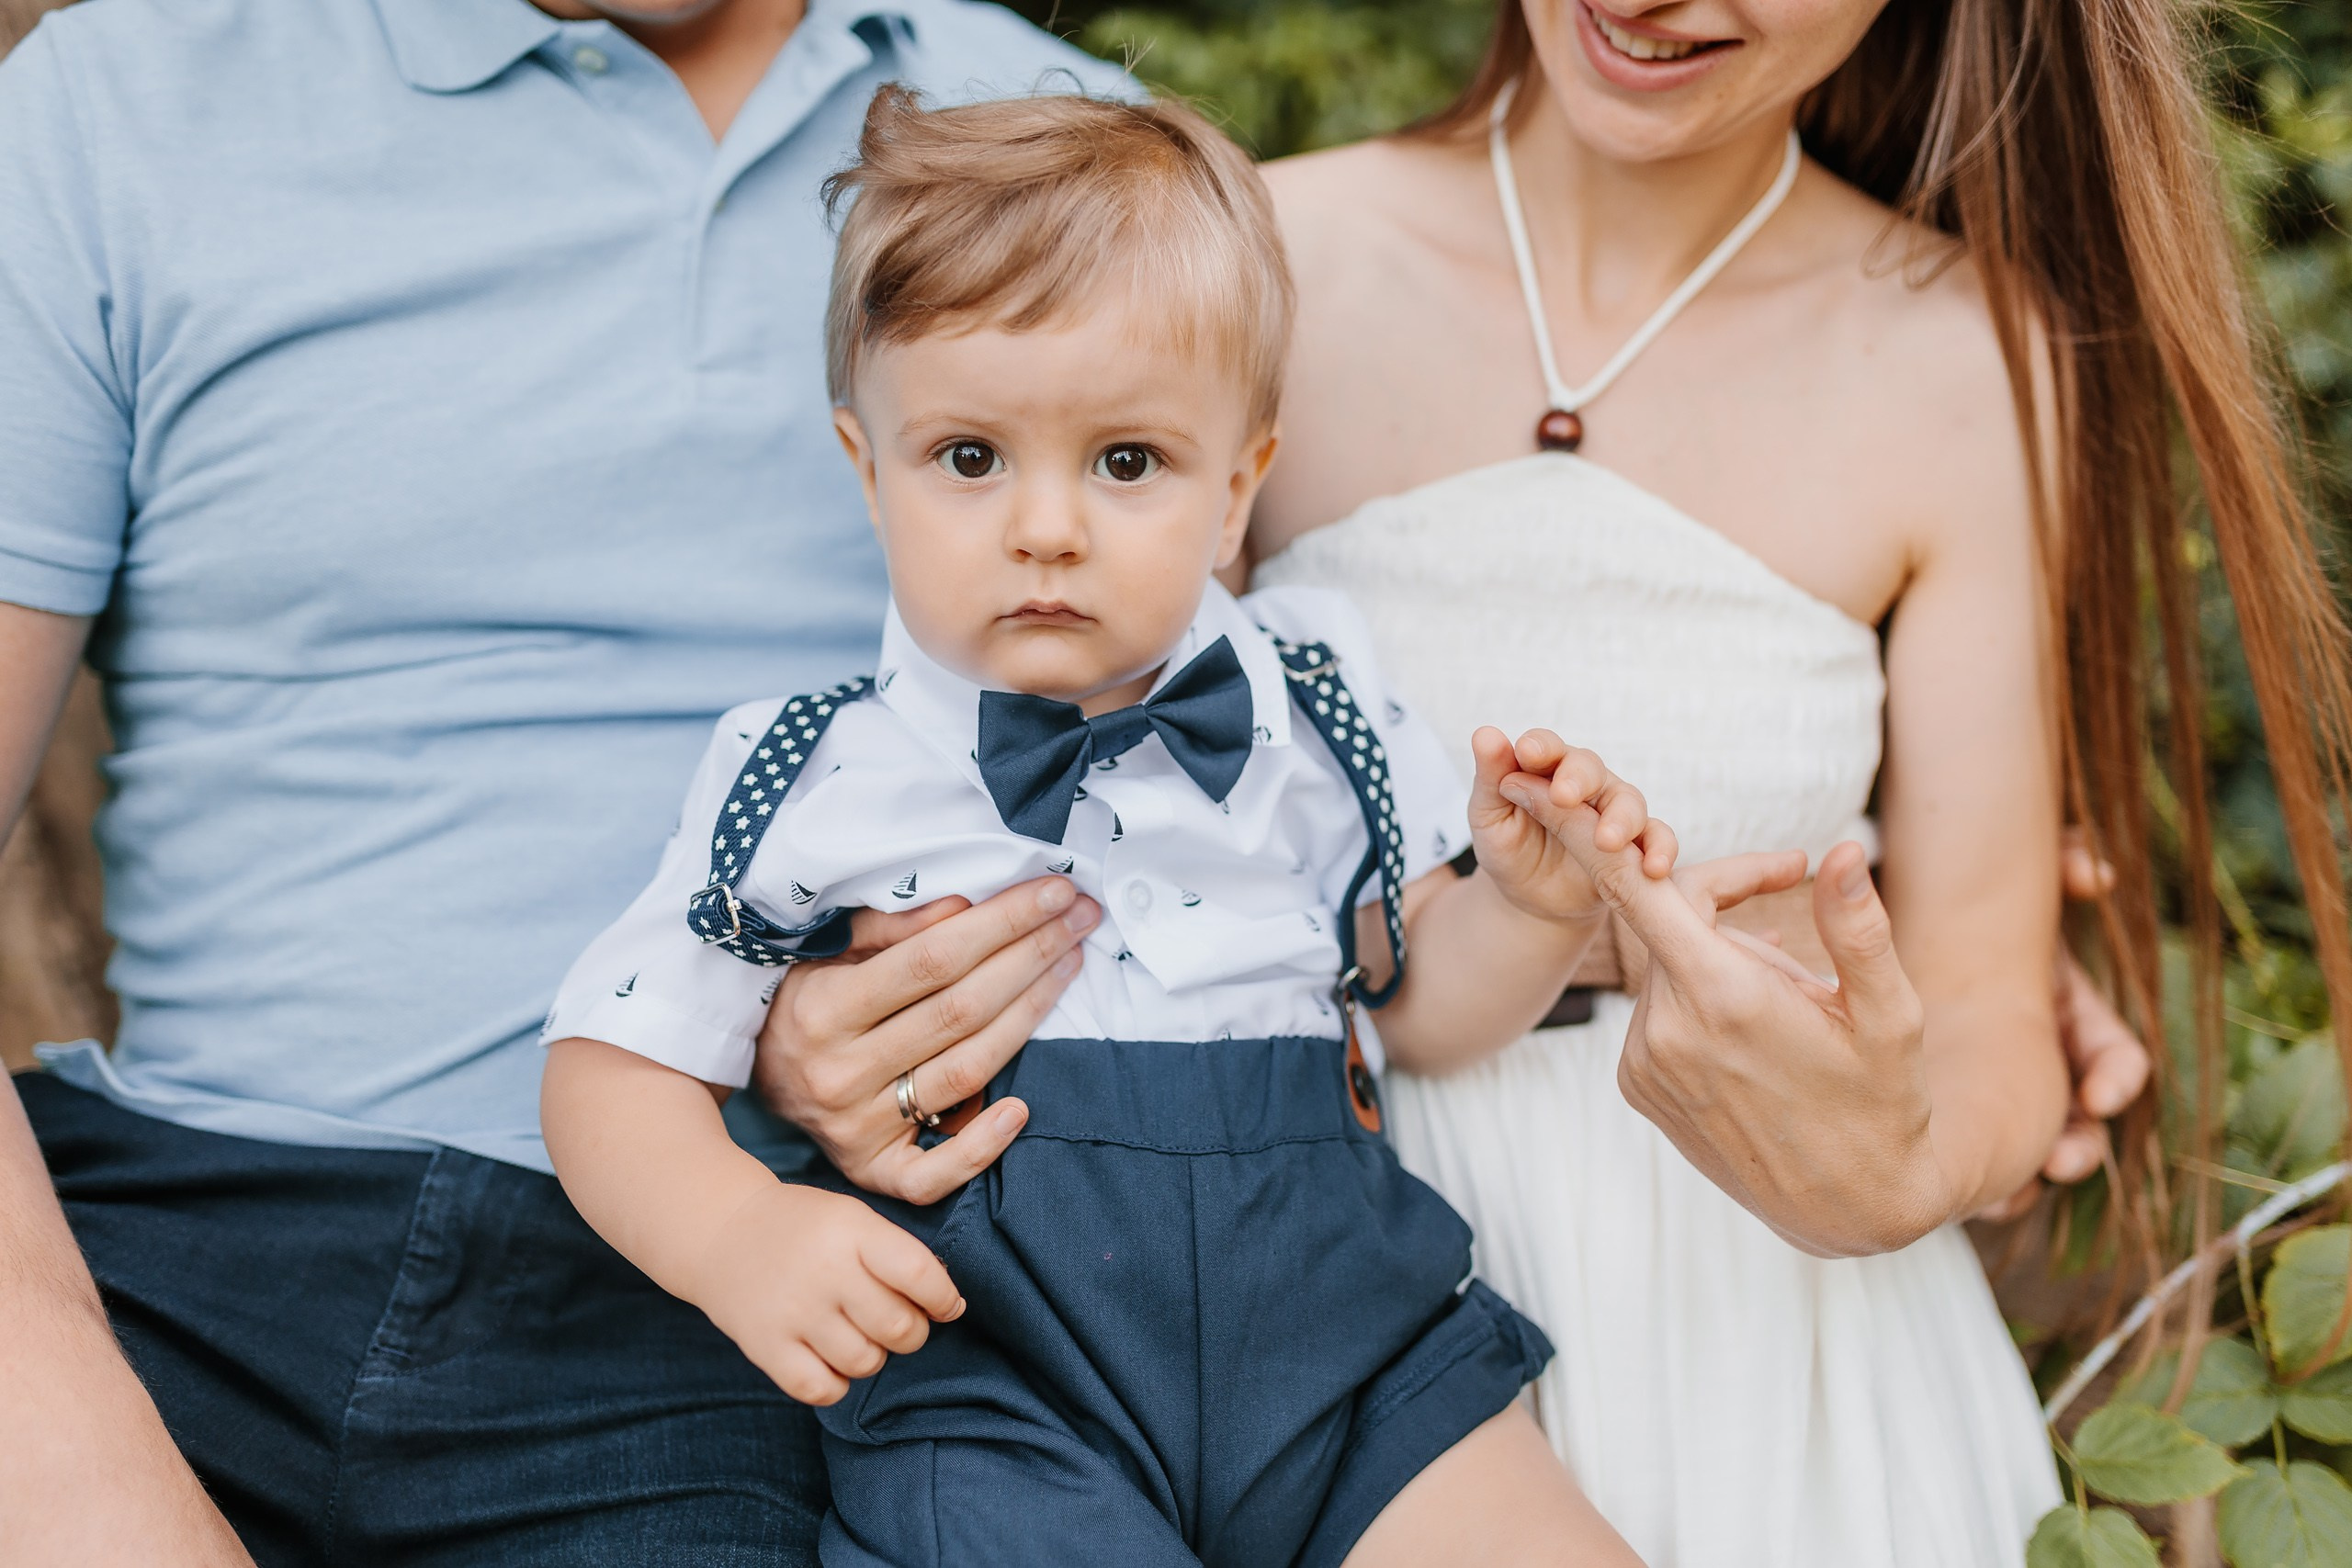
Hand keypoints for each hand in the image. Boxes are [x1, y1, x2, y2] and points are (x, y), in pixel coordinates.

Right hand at [683, 1180, 964, 1405]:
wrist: (721, 1231)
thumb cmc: (805, 1228)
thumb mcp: (852, 1218)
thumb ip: (898, 1255)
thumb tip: (951, 1308)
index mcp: (851, 1231)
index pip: (918, 1273)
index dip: (943, 1299)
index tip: (945, 1307)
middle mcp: (824, 1272)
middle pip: (899, 1327)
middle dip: (911, 1332)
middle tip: (895, 1321)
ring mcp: (793, 1312)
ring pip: (866, 1363)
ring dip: (873, 1356)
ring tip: (856, 1334)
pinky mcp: (766, 1347)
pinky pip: (823, 1390)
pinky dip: (836, 1384)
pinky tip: (830, 1359)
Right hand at [754, 876, 1099, 1203]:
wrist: (757, 1082)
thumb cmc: (802, 1003)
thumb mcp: (826, 952)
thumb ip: (890, 930)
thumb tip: (964, 907)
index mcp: (825, 1009)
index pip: (933, 959)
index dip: (1001, 923)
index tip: (1054, 893)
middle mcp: (841, 1072)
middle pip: (960, 1010)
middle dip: (1030, 955)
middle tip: (1080, 918)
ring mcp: (859, 1129)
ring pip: (965, 1072)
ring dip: (1030, 1016)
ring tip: (1070, 966)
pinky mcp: (875, 1173)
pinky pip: (937, 1173)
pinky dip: (983, 1146)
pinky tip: (1023, 1109)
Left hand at [1470, 726, 1676, 921]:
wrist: (1531, 898)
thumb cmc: (1509, 848)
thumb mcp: (1489, 817)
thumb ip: (1490, 778)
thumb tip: (1485, 734)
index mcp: (1545, 768)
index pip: (1546, 747)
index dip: (1539, 746)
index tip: (1527, 753)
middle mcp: (1585, 782)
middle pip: (1590, 768)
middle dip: (1579, 779)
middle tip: (1563, 797)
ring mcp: (1614, 811)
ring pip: (1628, 801)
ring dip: (1621, 819)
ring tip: (1606, 841)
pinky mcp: (1636, 844)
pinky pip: (1657, 839)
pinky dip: (1661, 849)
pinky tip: (1654, 867)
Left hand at [1509, 767, 1951, 1254]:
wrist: (1852, 1210)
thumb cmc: (1885, 1103)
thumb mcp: (1891, 1015)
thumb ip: (1858, 929)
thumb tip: (1838, 850)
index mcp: (1723, 995)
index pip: (1633, 890)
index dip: (1585, 831)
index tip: (1539, 784)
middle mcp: (1666, 1029)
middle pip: (1665, 920)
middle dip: (1715, 911)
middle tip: (1789, 953)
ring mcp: (1644, 1064)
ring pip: (1666, 969)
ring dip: (1712, 967)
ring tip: (1782, 1023)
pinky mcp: (1637, 1089)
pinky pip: (1657, 1015)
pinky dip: (1695, 1006)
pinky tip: (1751, 1048)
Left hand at [1975, 831, 2151, 1219]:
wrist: (1902, 926)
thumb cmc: (1966, 910)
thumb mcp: (2015, 891)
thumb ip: (2064, 863)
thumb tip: (2098, 870)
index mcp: (2067, 1016)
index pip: (2114, 1057)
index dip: (2114, 1078)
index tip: (2098, 1096)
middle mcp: (2045, 1059)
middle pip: (2079, 1121)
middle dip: (2078, 1146)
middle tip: (2060, 1162)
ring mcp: (2006, 1088)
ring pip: (2029, 1147)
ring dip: (2024, 1175)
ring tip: (2005, 1197)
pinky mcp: (1956, 1108)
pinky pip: (1978, 1160)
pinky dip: (1977, 1181)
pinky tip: (1958, 1194)